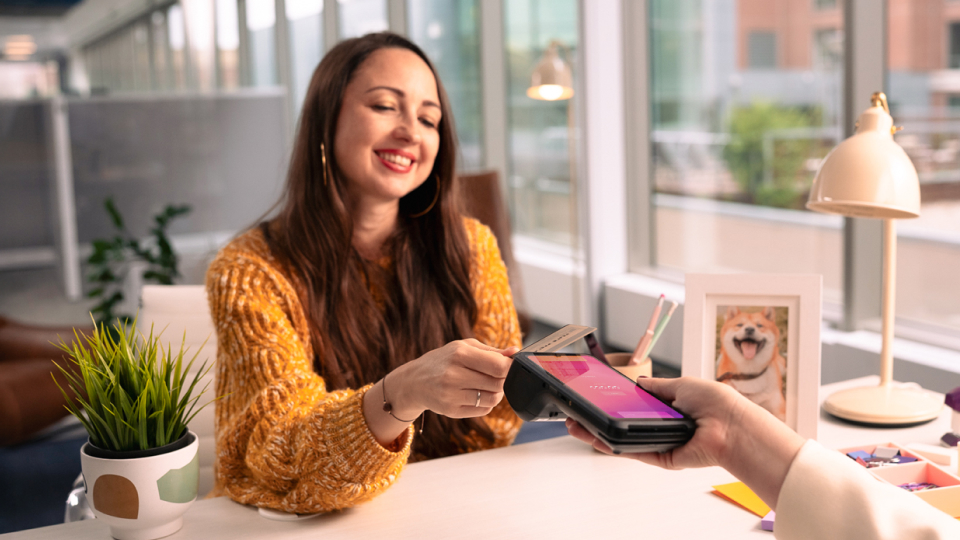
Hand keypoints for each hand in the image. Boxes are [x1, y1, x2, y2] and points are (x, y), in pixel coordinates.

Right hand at [362, 339, 516, 446]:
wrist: (414, 381)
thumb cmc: (444, 360)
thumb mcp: (463, 347)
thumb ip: (491, 351)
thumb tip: (515, 352)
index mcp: (459, 354)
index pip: (498, 365)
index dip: (510, 368)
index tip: (510, 366)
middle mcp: (454, 375)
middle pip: (498, 383)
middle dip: (503, 380)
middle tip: (497, 376)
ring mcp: (451, 395)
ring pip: (493, 399)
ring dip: (496, 393)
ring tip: (486, 385)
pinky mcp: (451, 411)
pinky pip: (483, 410)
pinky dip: (486, 403)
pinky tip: (475, 394)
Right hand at [566, 376, 803, 509]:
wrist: (732, 426)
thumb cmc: (716, 403)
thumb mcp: (680, 384)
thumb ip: (655, 387)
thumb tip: (637, 383)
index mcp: (669, 406)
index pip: (634, 405)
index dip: (613, 402)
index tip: (594, 397)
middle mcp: (663, 425)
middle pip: (623, 423)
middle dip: (599, 419)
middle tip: (577, 415)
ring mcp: (661, 442)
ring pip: (623, 440)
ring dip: (598, 434)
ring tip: (577, 426)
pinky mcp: (663, 458)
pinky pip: (634, 452)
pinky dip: (613, 447)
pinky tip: (596, 439)